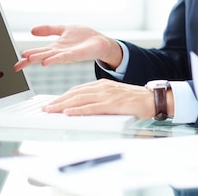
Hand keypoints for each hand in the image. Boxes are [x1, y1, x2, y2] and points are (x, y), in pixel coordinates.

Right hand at [14, 25, 122, 70]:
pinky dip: (54, 59)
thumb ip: (48, 29)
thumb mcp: (63, 29)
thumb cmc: (84, 37)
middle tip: (16, 66)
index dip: (26, 56)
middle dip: (28, 61)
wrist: (101, 41)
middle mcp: (59, 52)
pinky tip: (46, 62)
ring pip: (50, 57)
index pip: (38, 52)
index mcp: (55, 47)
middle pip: (41, 57)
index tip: (15, 60)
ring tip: (27, 61)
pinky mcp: (76, 54)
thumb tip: (32, 30)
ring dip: (39, 59)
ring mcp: (67, 54)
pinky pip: (63, 57)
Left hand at [42, 78, 164, 118]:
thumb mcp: (114, 95)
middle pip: (76, 93)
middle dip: (58, 101)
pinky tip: (69, 112)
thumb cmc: (134, 99)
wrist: (151, 98)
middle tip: (46, 108)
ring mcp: (107, 95)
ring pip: (80, 99)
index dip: (63, 96)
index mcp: (102, 84)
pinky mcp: (112, 104)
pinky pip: (92, 107)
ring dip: (63, 105)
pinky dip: (78, 110)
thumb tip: (83, 106)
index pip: (78, 89)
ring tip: (51, 111)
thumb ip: (100, 99)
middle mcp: (102, 87)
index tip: (52, 103)